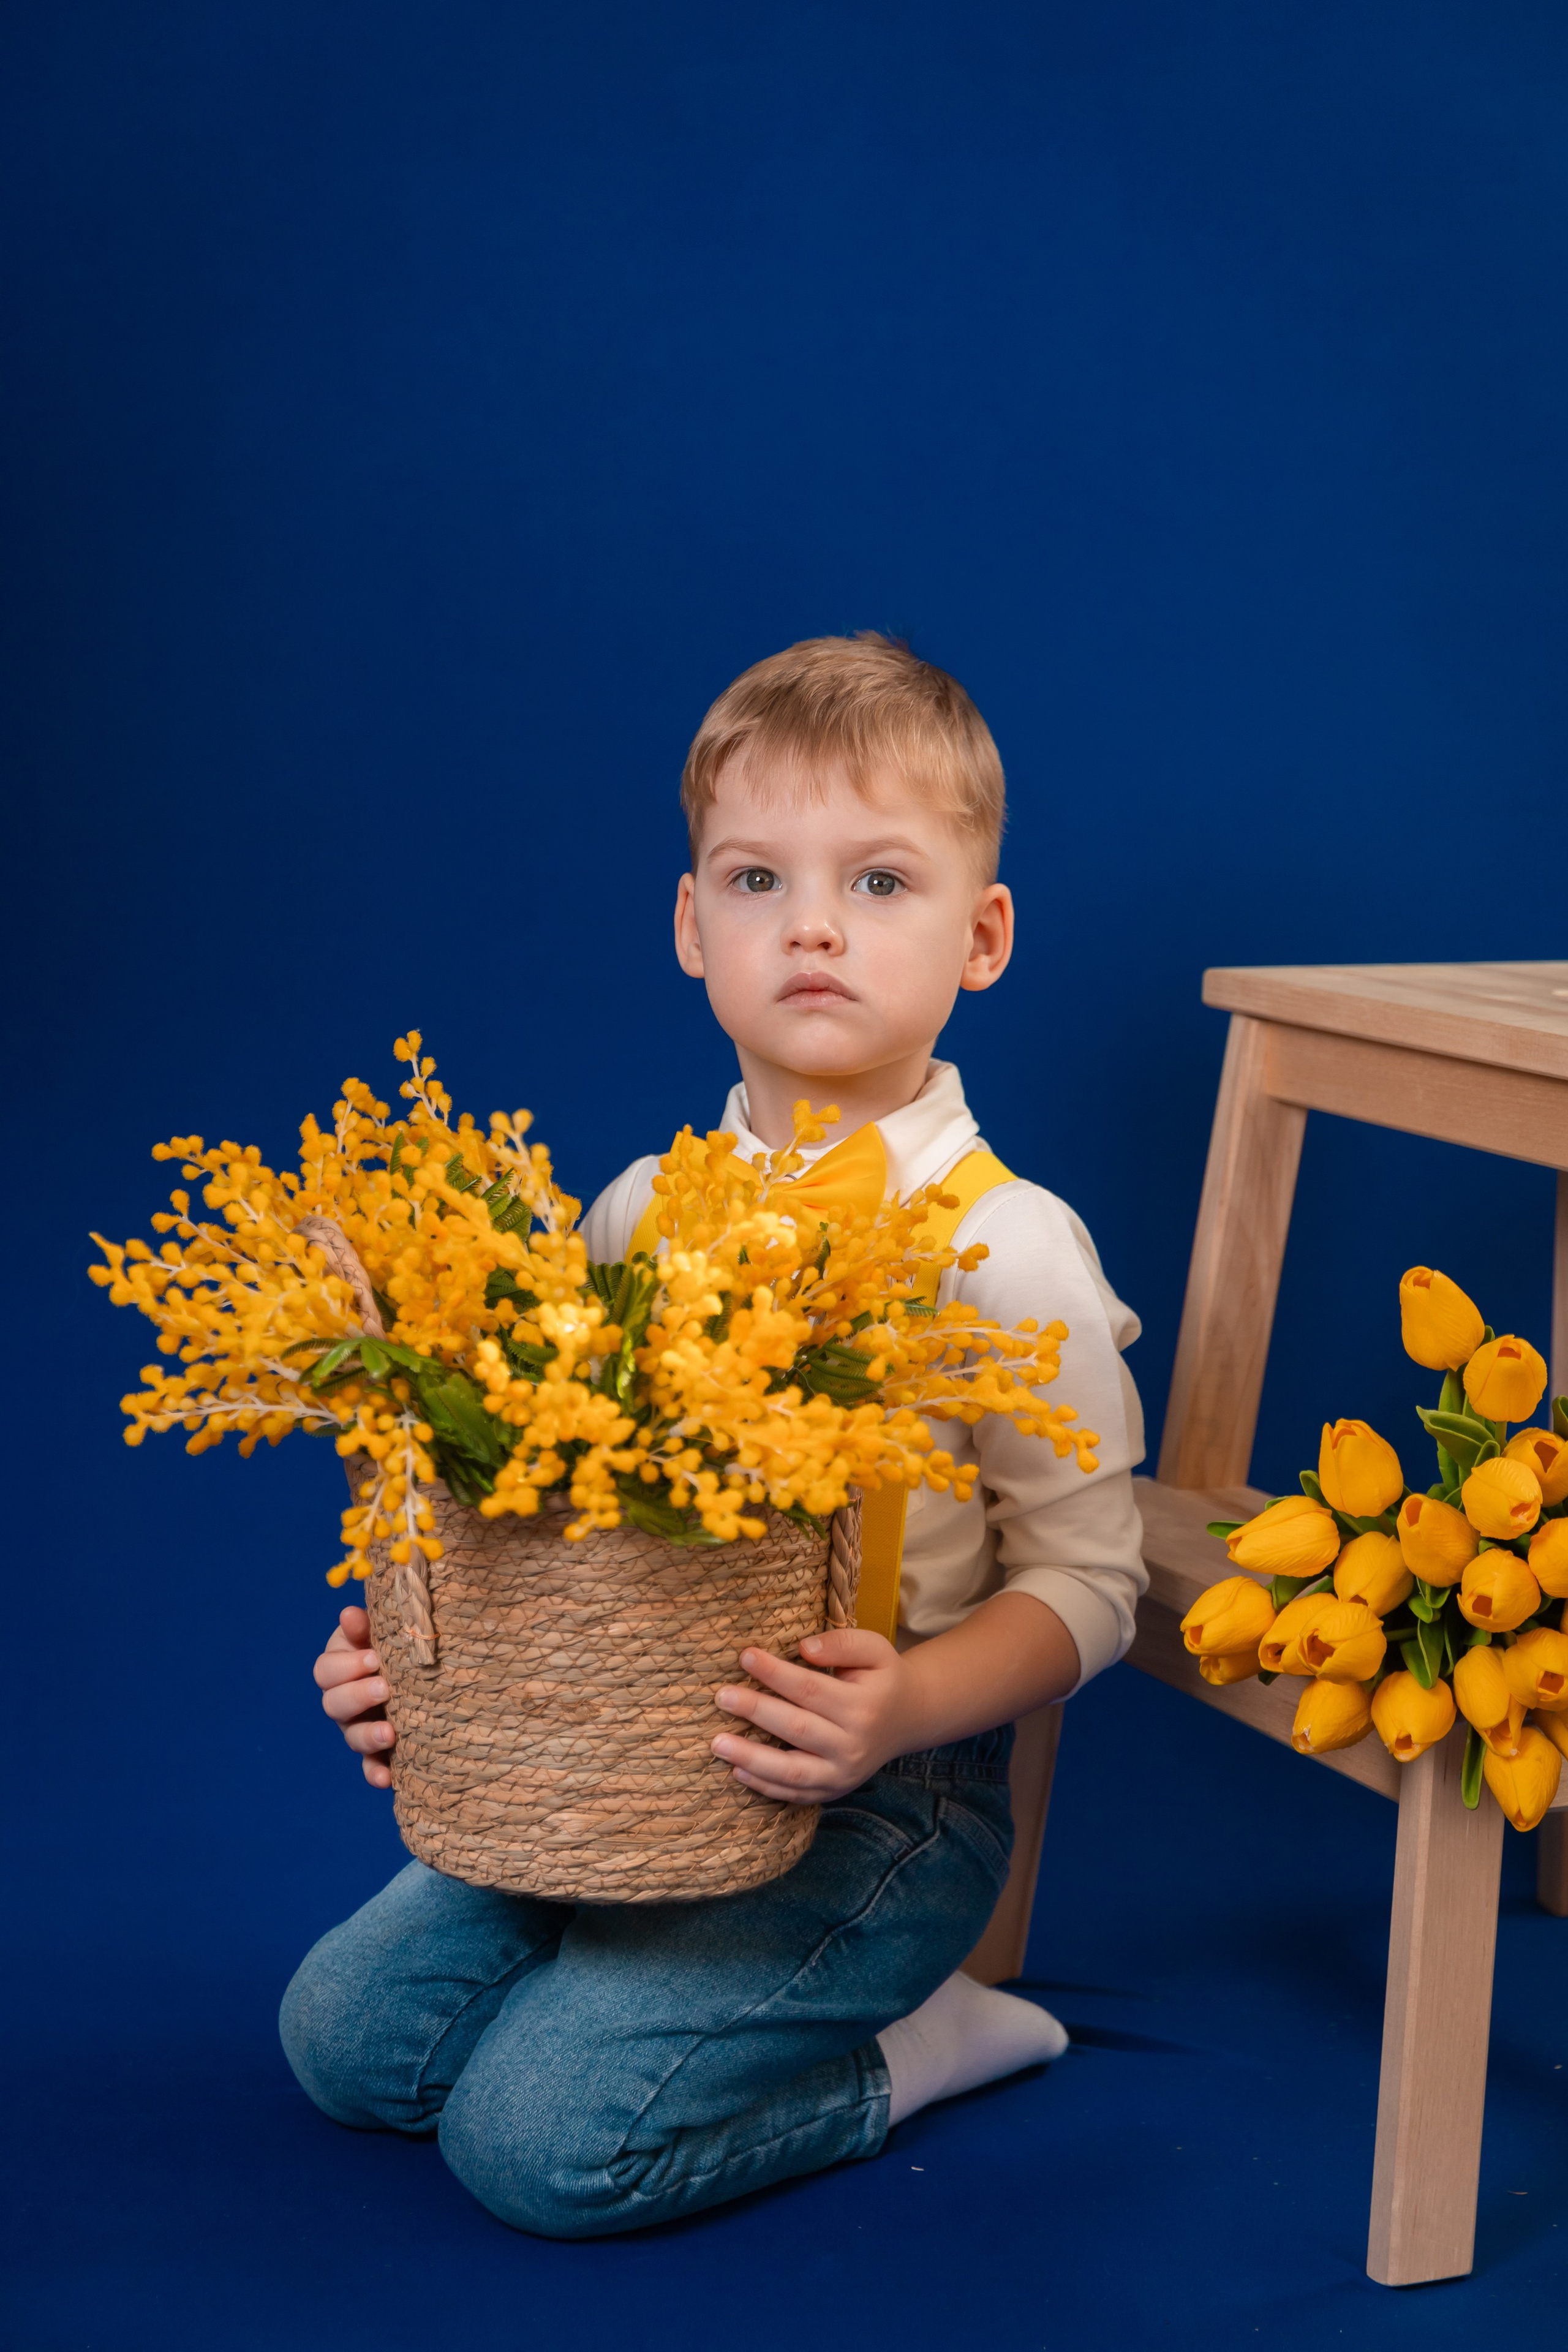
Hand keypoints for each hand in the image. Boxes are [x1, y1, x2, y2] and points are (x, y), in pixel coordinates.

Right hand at [313, 1605, 396, 1787]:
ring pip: (352, 1737)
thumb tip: (349, 1614)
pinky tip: (386, 1779)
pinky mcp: (376, 1752)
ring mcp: (358, 1728)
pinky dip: (375, 1773)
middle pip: (334, 1704)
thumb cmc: (396, 1644)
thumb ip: (365, 1625)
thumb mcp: (381, 1632)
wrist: (422, 1669)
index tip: (373, 1658)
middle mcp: (343, 1701)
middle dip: (358, 1696)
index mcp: (339, 1668)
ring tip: (390, 1733)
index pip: (326, 1670)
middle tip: (385, 1688)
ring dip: (368, 1736)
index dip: (346, 1665)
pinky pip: (370, 1766)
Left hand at [711, 1627, 910, 1803]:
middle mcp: (853, 1745)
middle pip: (797, 1729)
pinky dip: (764, 1787)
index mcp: (863, 1706)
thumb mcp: (875, 1649)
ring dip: (751, 1759)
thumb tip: (803, 1647)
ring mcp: (843, 1774)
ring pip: (792, 1772)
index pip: (811, 1689)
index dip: (775, 1673)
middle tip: (722, 1697)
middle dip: (756, 1712)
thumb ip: (842, 1643)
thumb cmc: (882, 1678)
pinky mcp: (834, 1791)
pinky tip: (736, 1771)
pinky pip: (795, 1794)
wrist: (908, 1719)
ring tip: (717, 1744)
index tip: (744, 1656)